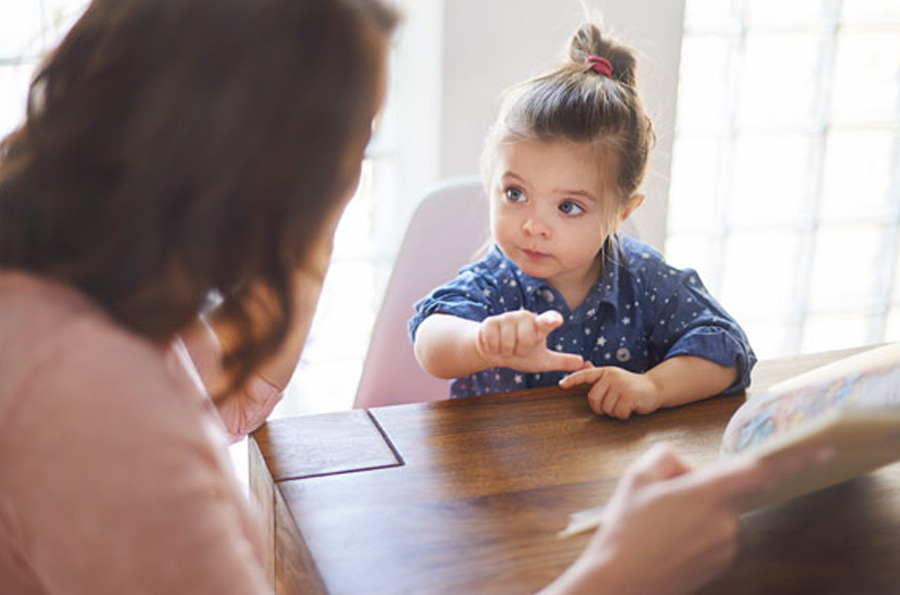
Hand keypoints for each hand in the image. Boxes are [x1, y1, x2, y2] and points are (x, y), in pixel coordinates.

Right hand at [475, 310, 582, 372]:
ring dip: (506, 351)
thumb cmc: (520, 353)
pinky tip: (494, 345)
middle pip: (525, 339)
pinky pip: (492, 340)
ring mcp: (507, 317)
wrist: (494, 351)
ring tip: (506, 347)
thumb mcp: (542, 360)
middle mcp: (525, 317)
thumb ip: (561, 361)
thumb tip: (583, 363)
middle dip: (520, 350)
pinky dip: (493, 348)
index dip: (552, 320)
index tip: (557, 321)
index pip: (549, 320)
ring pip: (507, 342)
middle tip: (517, 349)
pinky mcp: (491, 321)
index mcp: (540, 325)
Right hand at [543, 443, 833, 594]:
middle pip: (722, 490)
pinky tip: (664, 542)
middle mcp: (725, 521)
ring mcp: (724, 547)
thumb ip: (666, 458)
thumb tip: (686, 467)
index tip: (824, 450)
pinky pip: (712, 536)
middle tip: (658, 499)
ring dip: (694, 512)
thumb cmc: (625, 530)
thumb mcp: (635, 478)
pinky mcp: (718, 565)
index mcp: (708, 494)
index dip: (794, 458)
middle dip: (696, 487)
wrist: (620, 583)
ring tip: (655, 526)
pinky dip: (693, 533)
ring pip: (715, 514)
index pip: (759, 470)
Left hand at [559, 364, 659, 418]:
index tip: (561, 385)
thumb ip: (598, 374)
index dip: (572, 380)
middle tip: (612, 406)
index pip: (585, 375)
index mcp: (606, 372)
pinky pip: (618, 412)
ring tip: (623, 405)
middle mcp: (612, 376)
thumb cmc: (630, 386)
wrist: (654, 388)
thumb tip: (584, 363)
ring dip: (614, 412)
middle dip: (601, 408)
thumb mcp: (614, 377)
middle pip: (593, 398)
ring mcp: (621, 385)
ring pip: (606, 408)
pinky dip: (623, 415)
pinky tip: (630, 408)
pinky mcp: (630, 395)